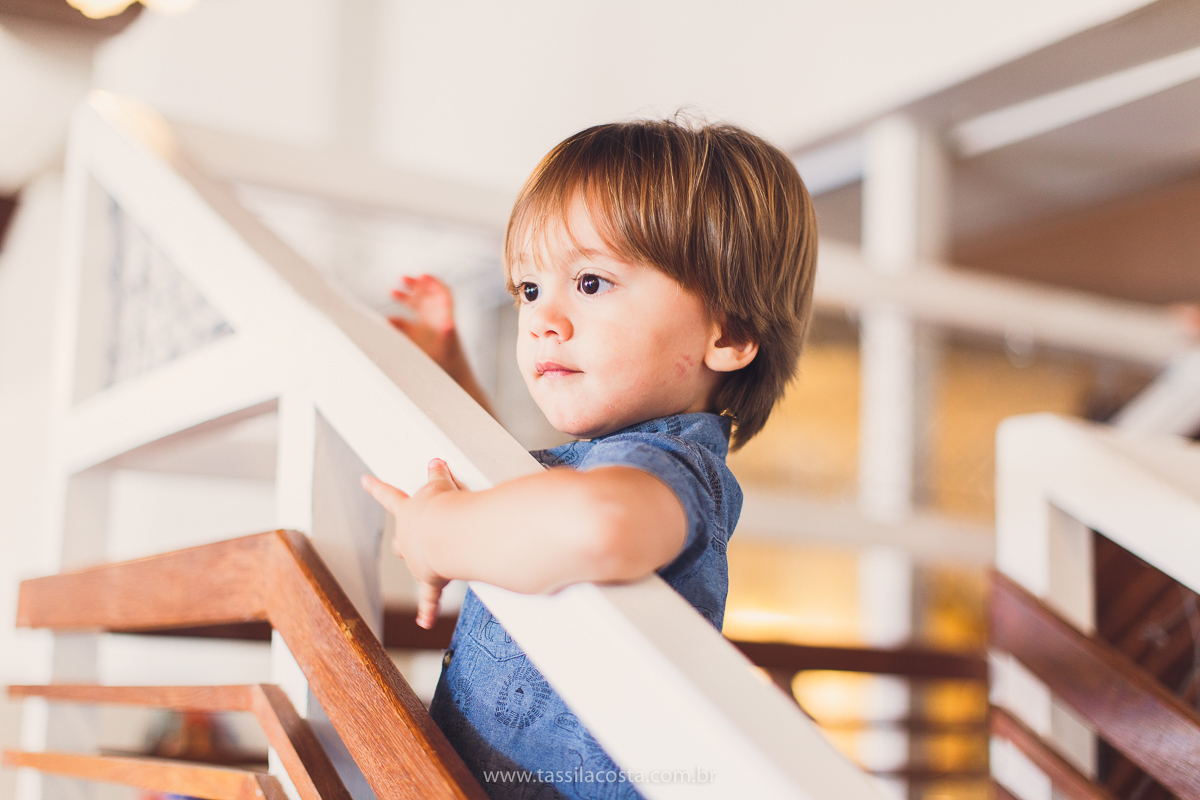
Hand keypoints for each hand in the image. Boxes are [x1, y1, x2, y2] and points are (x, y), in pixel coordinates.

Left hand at [361, 459, 463, 628]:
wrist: (449, 536)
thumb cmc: (444, 509)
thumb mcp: (440, 485)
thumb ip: (437, 475)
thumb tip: (435, 463)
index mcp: (408, 512)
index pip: (389, 496)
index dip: (377, 488)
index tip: (365, 481)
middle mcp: (408, 537)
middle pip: (400, 539)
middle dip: (405, 538)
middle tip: (412, 536)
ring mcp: (418, 560)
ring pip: (414, 565)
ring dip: (421, 566)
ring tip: (432, 567)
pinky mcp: (432, 580)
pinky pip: (428, 598)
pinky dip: (427, 610)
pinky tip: (424, 620)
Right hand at [389, 275, 456, 367]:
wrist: (452, 381)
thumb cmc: (452, 366)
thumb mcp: (449, 350)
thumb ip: (448, 336)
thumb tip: (449, 325)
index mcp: (445, 318)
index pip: (442, 294)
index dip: (433, 283)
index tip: (422, 275)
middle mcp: (436, 321)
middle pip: (428, 296)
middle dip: (416, 285)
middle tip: (403, 278)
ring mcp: (427, 330)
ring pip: (417, 308)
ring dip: (406, 298)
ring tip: (392, 291)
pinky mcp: (418, 340)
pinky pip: (407, 325)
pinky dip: (396, 320)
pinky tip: (386, 321)